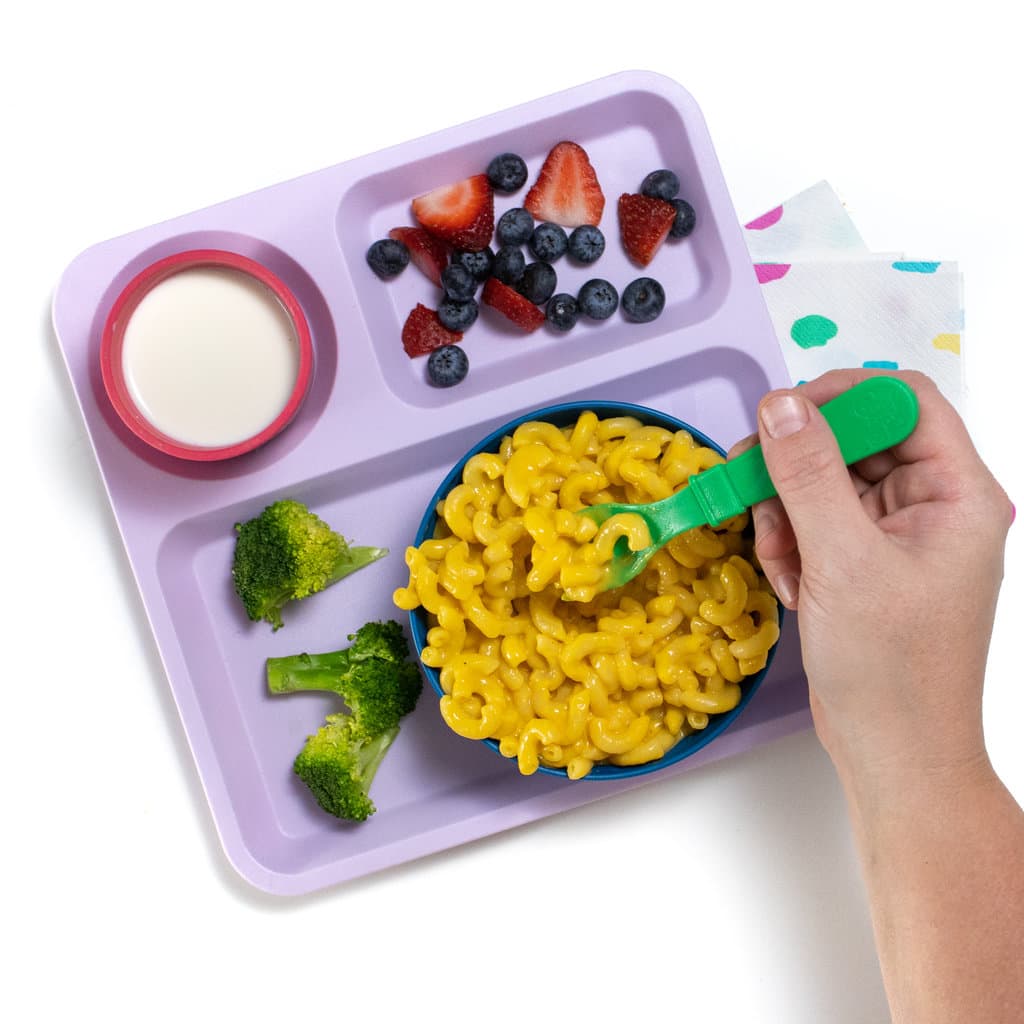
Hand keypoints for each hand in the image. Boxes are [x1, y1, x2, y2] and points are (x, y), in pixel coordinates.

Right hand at [732, 369, 1013, 778]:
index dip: (841, 395)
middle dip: (798, 467)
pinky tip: (794, 587)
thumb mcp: (843, 561)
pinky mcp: (864, 565)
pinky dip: (792, 546)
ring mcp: (896, 538)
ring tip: (784, 562)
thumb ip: (808, 475)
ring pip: (825, 484)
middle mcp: (932, 507)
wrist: (894, 756)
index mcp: (957, 494)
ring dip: (787, 514)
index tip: (780, 415)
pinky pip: (816, 525)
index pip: (904, 402)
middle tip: (750, 485)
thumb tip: (779, 405)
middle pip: (855, 441)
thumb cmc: (891, 670)